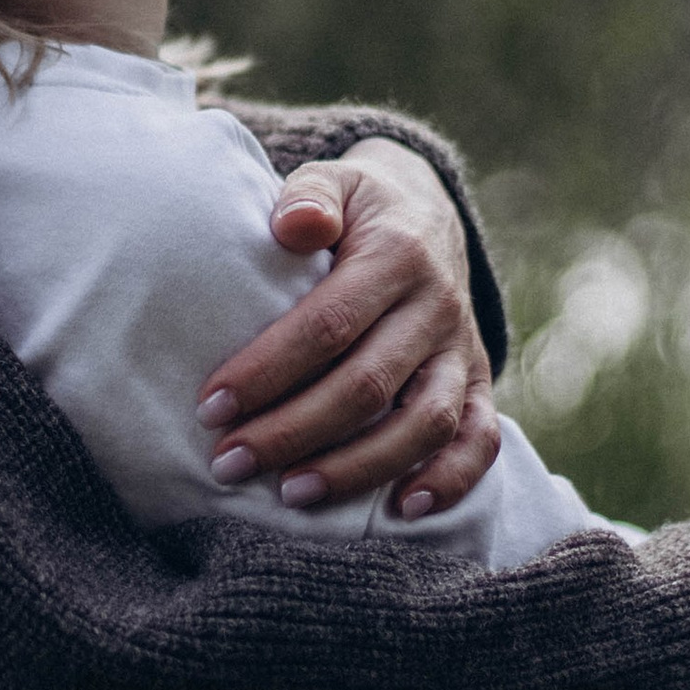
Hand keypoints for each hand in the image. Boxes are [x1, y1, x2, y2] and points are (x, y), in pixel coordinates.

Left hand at [194, 138, 500, 520]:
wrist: (430, 211)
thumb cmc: (358, 206)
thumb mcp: (335, 179)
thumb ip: (309, 194)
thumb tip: (294, 225)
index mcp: (396, 255)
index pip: (327, 325)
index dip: (268, 370)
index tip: (210, 407)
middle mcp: (436, 307)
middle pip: (367, 384)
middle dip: (293, 432)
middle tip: (228, 462)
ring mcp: (461, 349)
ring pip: (423, 423)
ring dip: (358, 468)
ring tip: (291, 494)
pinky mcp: (478, 381)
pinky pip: (480, 439)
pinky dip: (451, 480)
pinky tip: (402, 511)